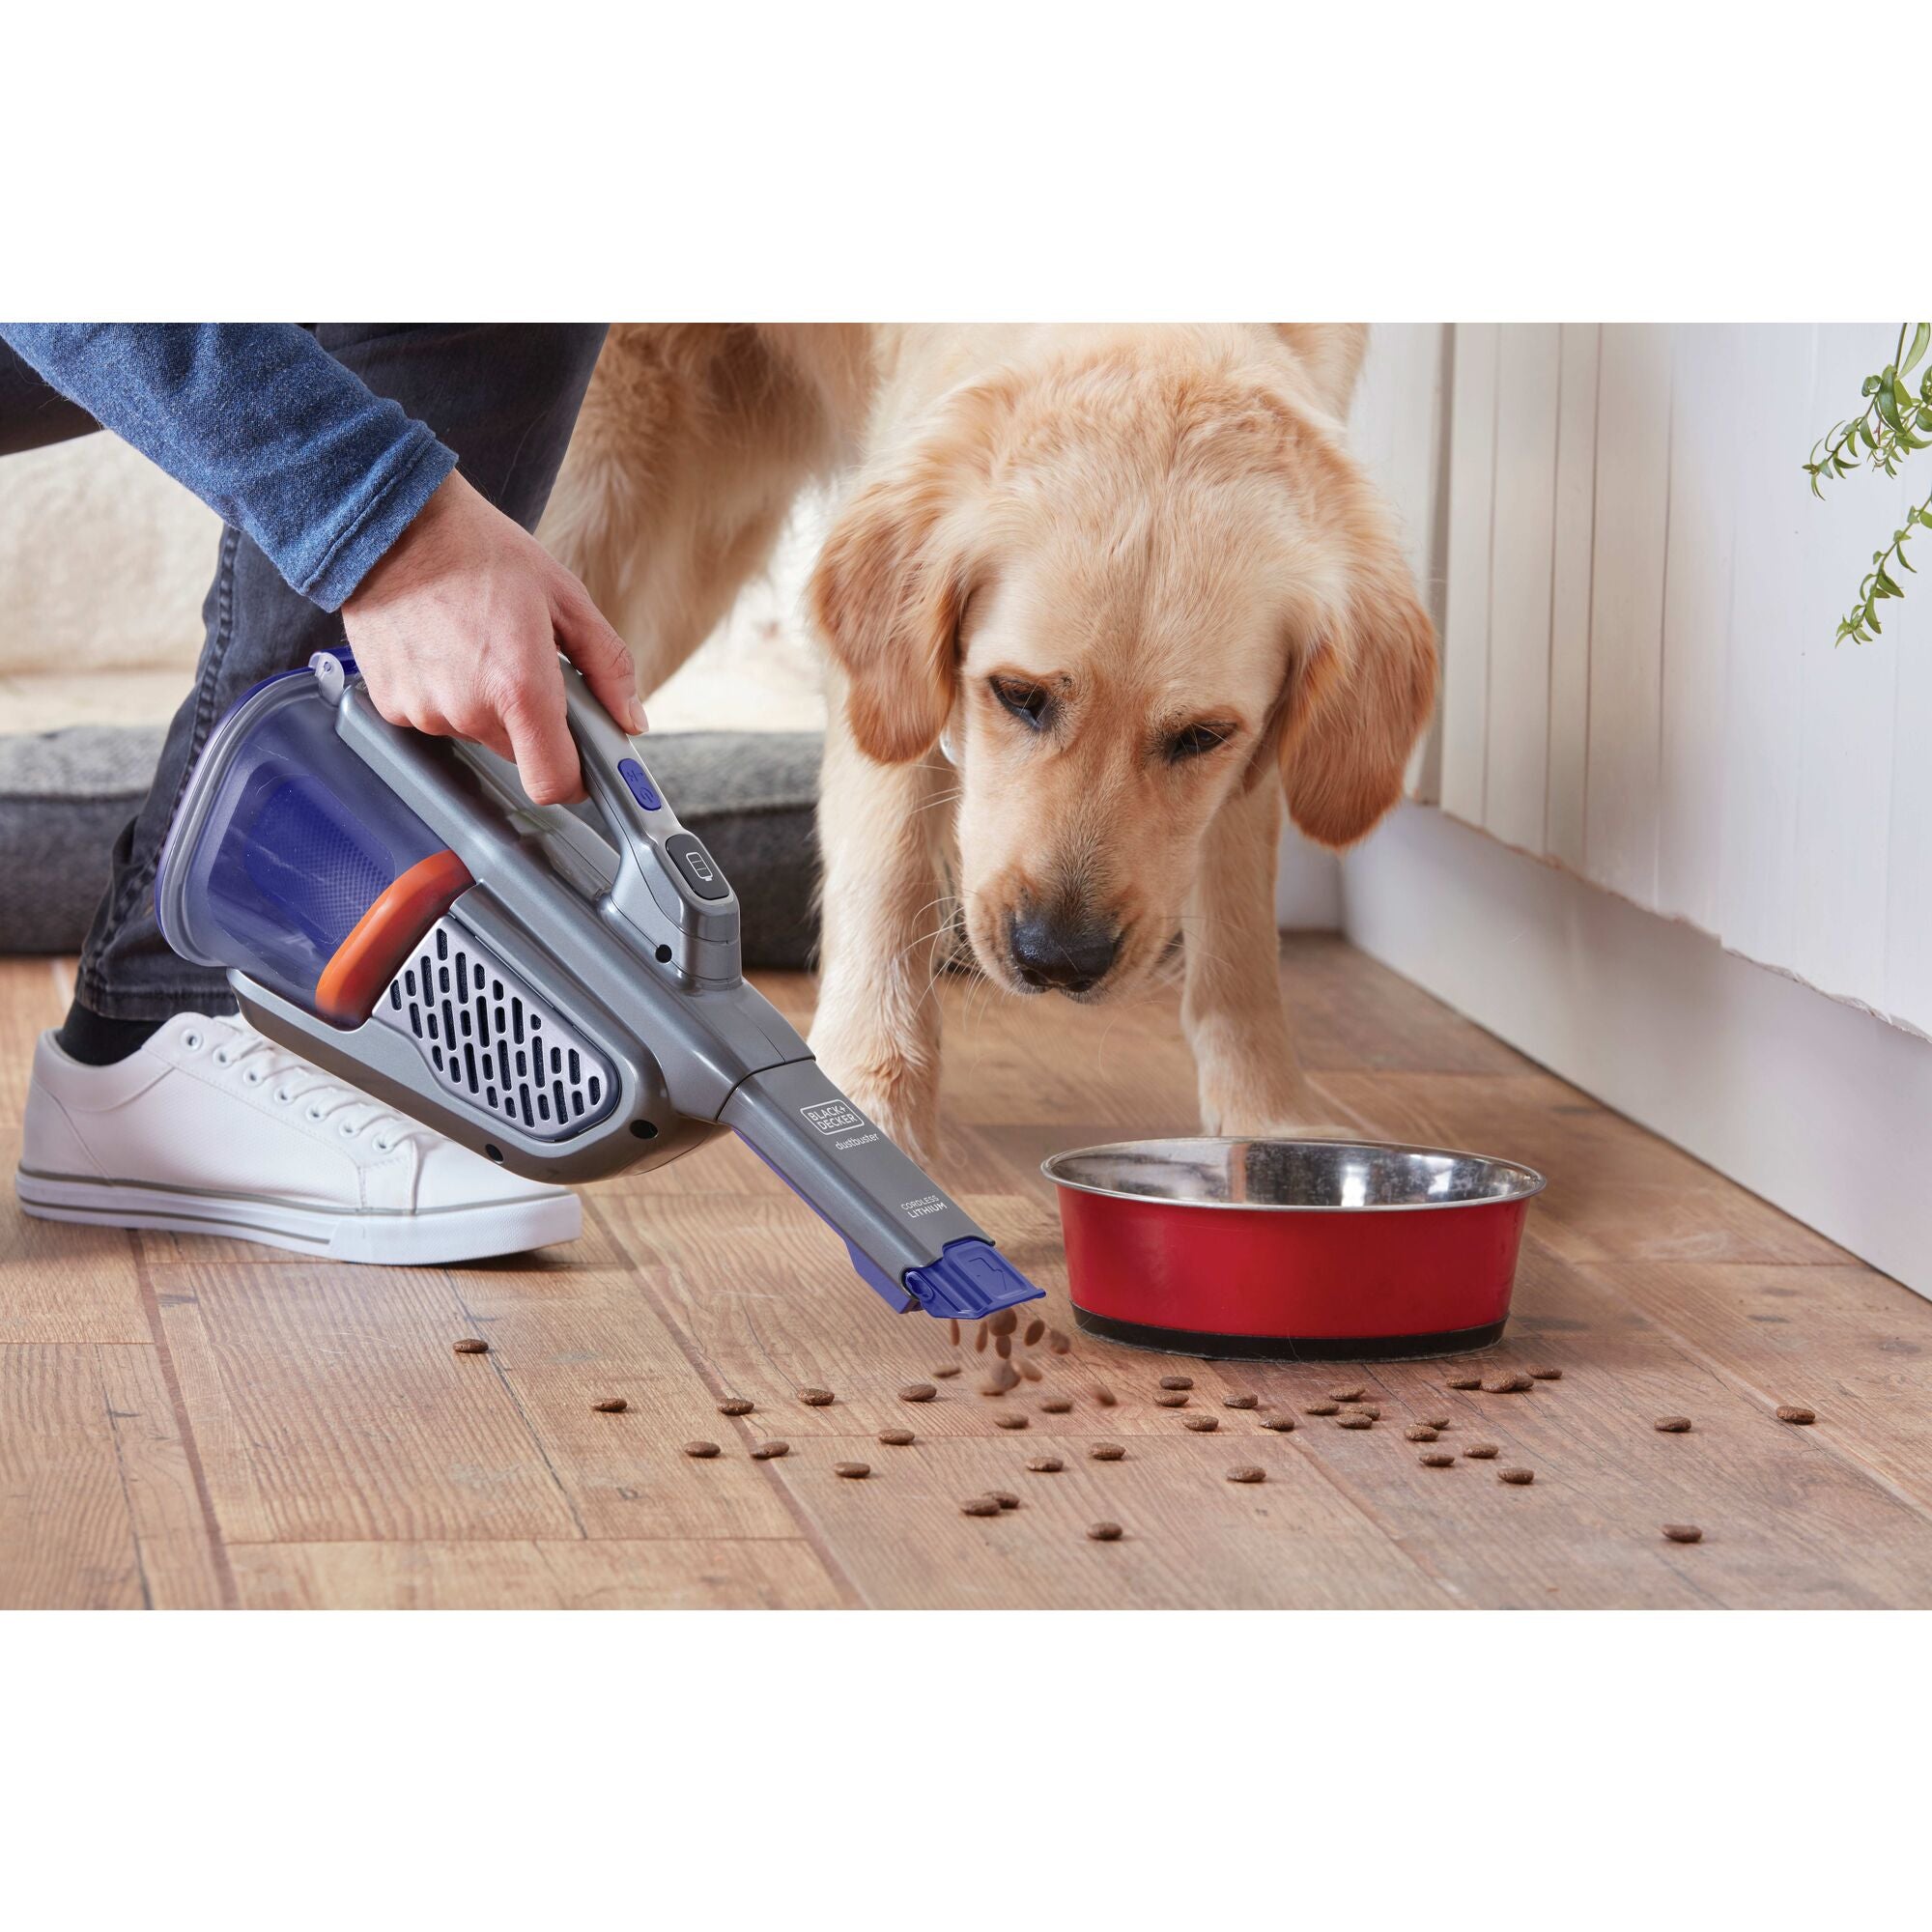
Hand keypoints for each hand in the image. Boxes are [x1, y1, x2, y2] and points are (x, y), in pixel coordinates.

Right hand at [341, 471, 644, 804]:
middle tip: (522, 663)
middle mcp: (467, 708)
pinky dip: (446, 694)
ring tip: (477, 643)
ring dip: (485, 704)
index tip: (581, 764)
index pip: (552, 781)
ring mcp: (423, 710)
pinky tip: (444, 647)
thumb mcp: (566, 598)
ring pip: (474, 733)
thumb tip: (630, 719)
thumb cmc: (479, 550)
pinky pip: (434, 718)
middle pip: (517, 753)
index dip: (573, 780)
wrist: (395, 522)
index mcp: (519, 687)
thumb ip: (609, 667)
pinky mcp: (389, 705)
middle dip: (529, 720)